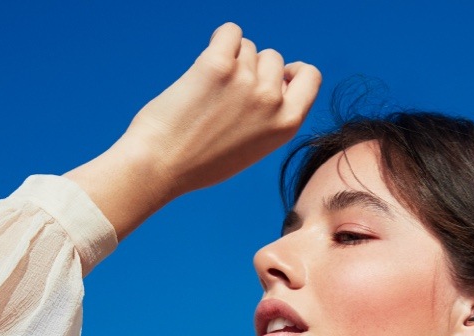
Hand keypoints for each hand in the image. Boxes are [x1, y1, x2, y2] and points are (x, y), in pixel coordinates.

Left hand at [124, 23, 321, 197]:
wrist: (162, 164)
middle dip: (253, 68)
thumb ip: (272, 115)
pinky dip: (218, 43)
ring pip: (248, 46)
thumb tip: (279, 81)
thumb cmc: (202, 161)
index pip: (311, 77)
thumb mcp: (255, 146)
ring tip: (209, 91)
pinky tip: (203, 69)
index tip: (276, 78)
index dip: (292, 73)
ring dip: (231, 59)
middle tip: (226, 97)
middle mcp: (272, 101)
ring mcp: (247, 81)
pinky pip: (230, 32)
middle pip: (273, 58)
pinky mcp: (219, 64)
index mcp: (287, 125)